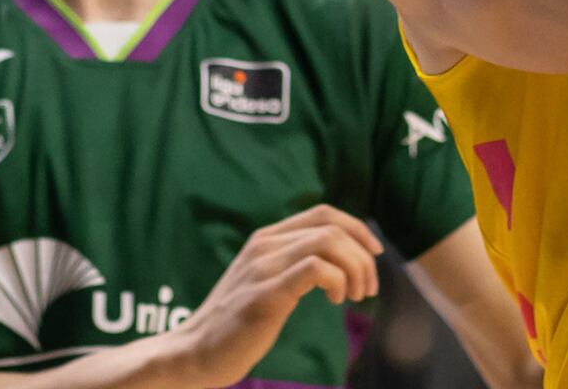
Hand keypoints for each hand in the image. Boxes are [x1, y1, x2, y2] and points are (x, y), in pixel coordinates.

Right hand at [159, 206, 381, 388]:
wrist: (193, 354)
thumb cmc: (236, 325)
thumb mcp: (267, 283)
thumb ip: (293, 264)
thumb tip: (339, 261)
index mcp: (267, 239)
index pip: (324, 213)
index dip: (357, 227)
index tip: (374, 253)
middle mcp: (264, 246)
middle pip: (332, 226)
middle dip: (362, 254)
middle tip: (367, 288)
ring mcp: (262, 268)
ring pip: (327, 242)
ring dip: (355, 268)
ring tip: (355, 296)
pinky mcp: (264, 294)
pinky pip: (314, 269)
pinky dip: (337, 280)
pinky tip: (336, 301)